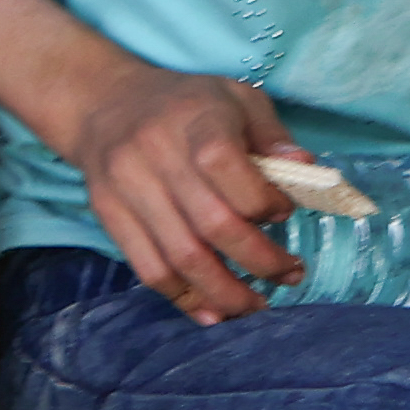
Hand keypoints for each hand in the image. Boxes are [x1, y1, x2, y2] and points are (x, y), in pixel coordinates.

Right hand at [66, 63, 303, 319]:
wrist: (103, 101)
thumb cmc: (185, 103)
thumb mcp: (236, 98)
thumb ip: (272, 134)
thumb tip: (306, 171)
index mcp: (194, 120)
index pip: (229, 169)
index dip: (265, 202)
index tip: (285, 212)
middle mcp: (155, 154)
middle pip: (212, 225)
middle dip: (260, 261)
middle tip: (290, 274)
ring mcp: (127, 187)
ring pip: (180, 257)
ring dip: (226, 293)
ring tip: (256, 305)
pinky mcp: (109, 214)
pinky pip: (148, 268)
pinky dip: (184, 298)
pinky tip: (214, 311)